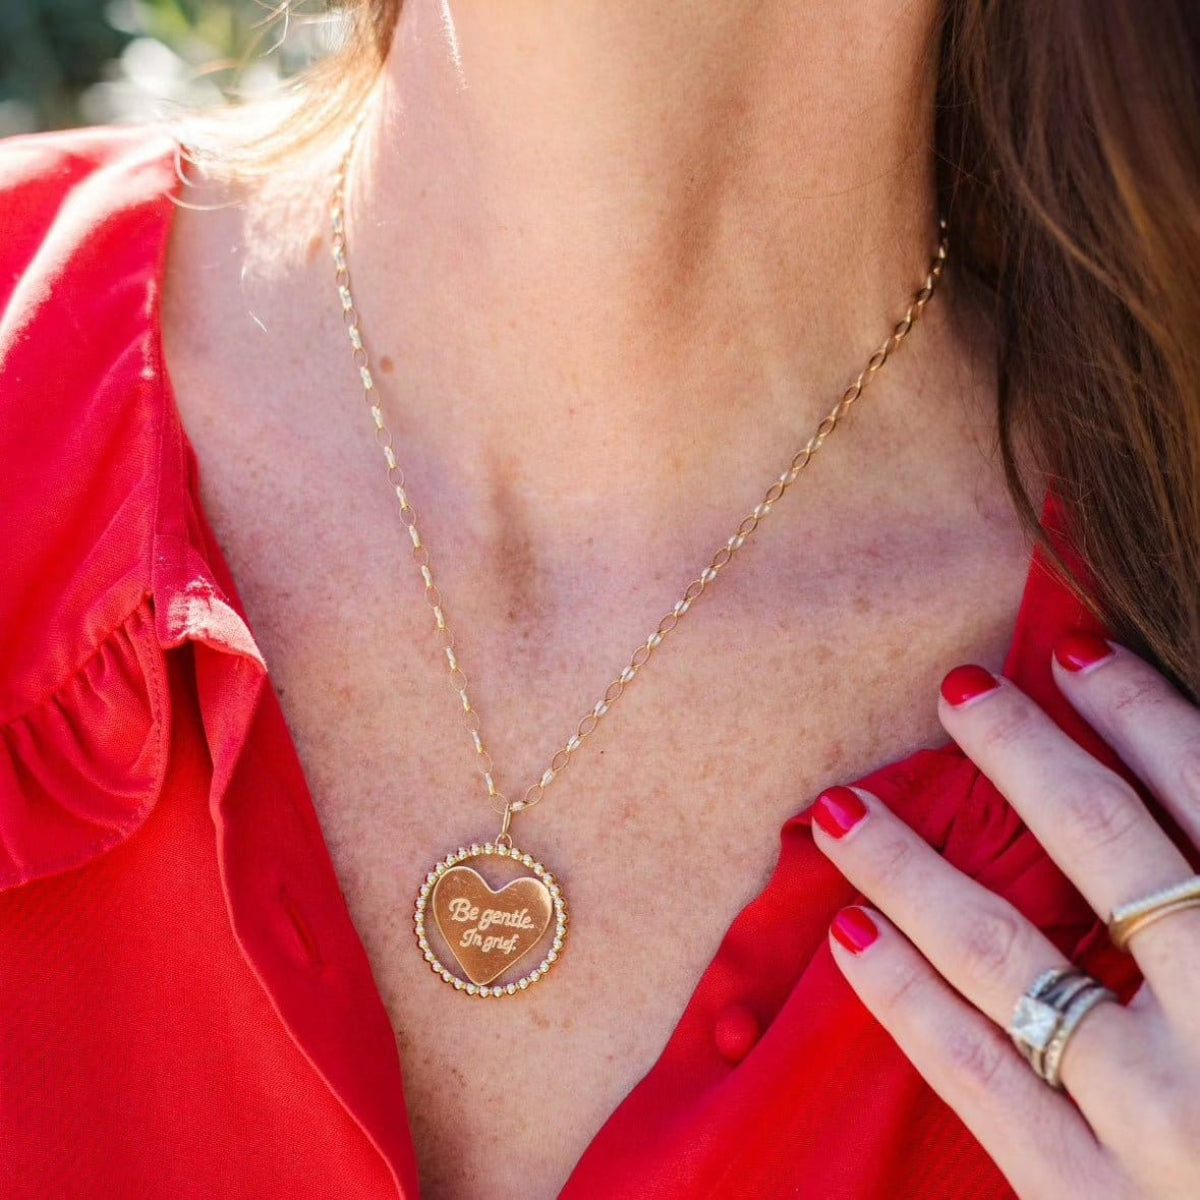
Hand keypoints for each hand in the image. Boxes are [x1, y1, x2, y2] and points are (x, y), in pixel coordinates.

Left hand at [811, 635, 1199, 1199]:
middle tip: (959, 688)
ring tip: (840, 808)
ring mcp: (1154, 1121)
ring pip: (1002, 953)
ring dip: (912, 866)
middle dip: (1023, 752)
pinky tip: (847, 931)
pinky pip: (975, 1075)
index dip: (1144, 714)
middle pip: (1102, 847)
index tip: (1078, 652)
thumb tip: (1178, 822)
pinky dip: (903, 997)